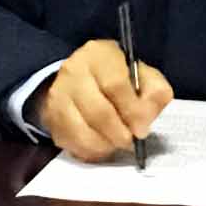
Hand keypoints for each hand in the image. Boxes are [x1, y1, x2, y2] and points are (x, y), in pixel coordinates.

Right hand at [34, 38, 171, 162]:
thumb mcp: (143, 74)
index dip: (132, 111)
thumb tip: (145, 120)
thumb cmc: (119, 77)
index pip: (115, 85)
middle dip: (120, 133)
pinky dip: (92, 151)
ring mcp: (58, 96)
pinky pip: (73, 144)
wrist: (82, 79)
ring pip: (83, 132)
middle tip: (131, 141)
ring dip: (106, 145)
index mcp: (100, 55)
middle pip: (98, 112)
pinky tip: (103, 145)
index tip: (142, 129)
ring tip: (117, 143)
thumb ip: (154, 93)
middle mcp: (73, 71)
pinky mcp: (51, 119)